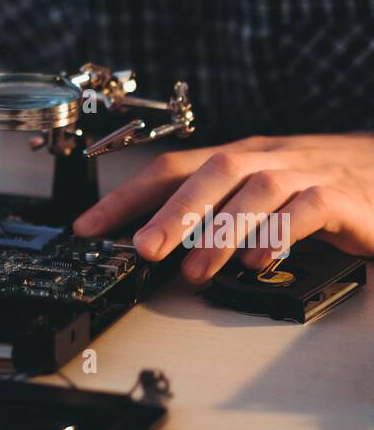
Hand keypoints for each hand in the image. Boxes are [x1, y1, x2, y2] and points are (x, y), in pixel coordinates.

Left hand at [72, 133, 373, 282]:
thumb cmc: (317, 187)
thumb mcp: (258, 194)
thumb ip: (213, 211)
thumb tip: (150, 240)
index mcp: (238, 157)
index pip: (171, 167)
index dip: (127, 195)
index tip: (87, 227)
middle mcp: (266, 158)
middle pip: (213, 171)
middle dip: (173, 211)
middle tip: (144, 249)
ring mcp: (305, 173)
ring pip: (256, 190)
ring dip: (222, 230)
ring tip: (196, 272)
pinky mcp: (342, 198)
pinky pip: (306, 210)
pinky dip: (279, 233)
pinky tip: (258, 262)